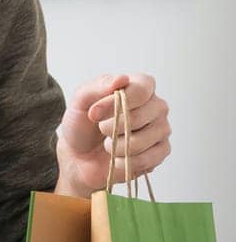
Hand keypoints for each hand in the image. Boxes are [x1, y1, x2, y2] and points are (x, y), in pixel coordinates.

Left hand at [55, 73, 170, 196]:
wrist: (79, 155)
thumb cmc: (82, 124)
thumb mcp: (80, 101)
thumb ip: (98, 86)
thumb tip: (121, 79)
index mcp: (141, 87)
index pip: (141, 89)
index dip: (115, 103)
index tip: (94, 113)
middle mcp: (156, 106)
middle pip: (139, 117)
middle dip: (110, 127)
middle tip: (101, 129)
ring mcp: (162, 129)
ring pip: (140, 141)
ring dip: (115, 147)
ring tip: (109, 143)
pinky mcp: (161, 151)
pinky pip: (146, 159)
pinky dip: (124, 162)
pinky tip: (118, 158)